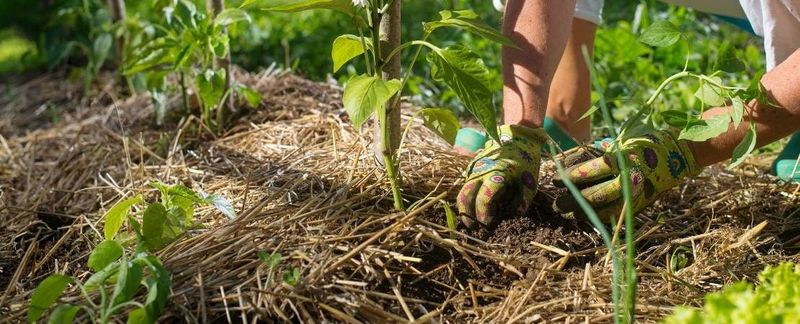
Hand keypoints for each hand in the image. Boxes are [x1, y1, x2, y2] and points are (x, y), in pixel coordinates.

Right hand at [457, 124, 547, 227]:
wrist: (516, 137)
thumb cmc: (525, 160)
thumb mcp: (530, 180)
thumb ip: (523, 199)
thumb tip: (515, 215)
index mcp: (496, 175)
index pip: (484, 198)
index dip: (483, 214)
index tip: (488, 225)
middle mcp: (480, 172)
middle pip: (464, 196)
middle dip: (466, 214)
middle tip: (472, 227)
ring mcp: (474, 169)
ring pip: (462, 191)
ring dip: (465, 207)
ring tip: (472, 219)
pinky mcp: (471, 168)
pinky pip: (466, 185)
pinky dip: (469, 197)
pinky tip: (475, 206)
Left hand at [553, 129, 701, 221]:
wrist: (677, 154)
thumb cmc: (642, 143)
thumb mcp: (617, 142)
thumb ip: (594, 152)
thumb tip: (564, 161)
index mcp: (621, 160)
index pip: (589, 171)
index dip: (569, 176)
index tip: (554, 179)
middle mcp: (627, 179)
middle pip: (593, 194)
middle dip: (571, 200)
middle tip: (556, 203)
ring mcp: (634, 194)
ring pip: (602, 208)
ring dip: (582, 212)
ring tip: (566, 212)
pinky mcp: (639, 204)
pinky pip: (615, 215)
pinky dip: (598, 217)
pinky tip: (585, 218)